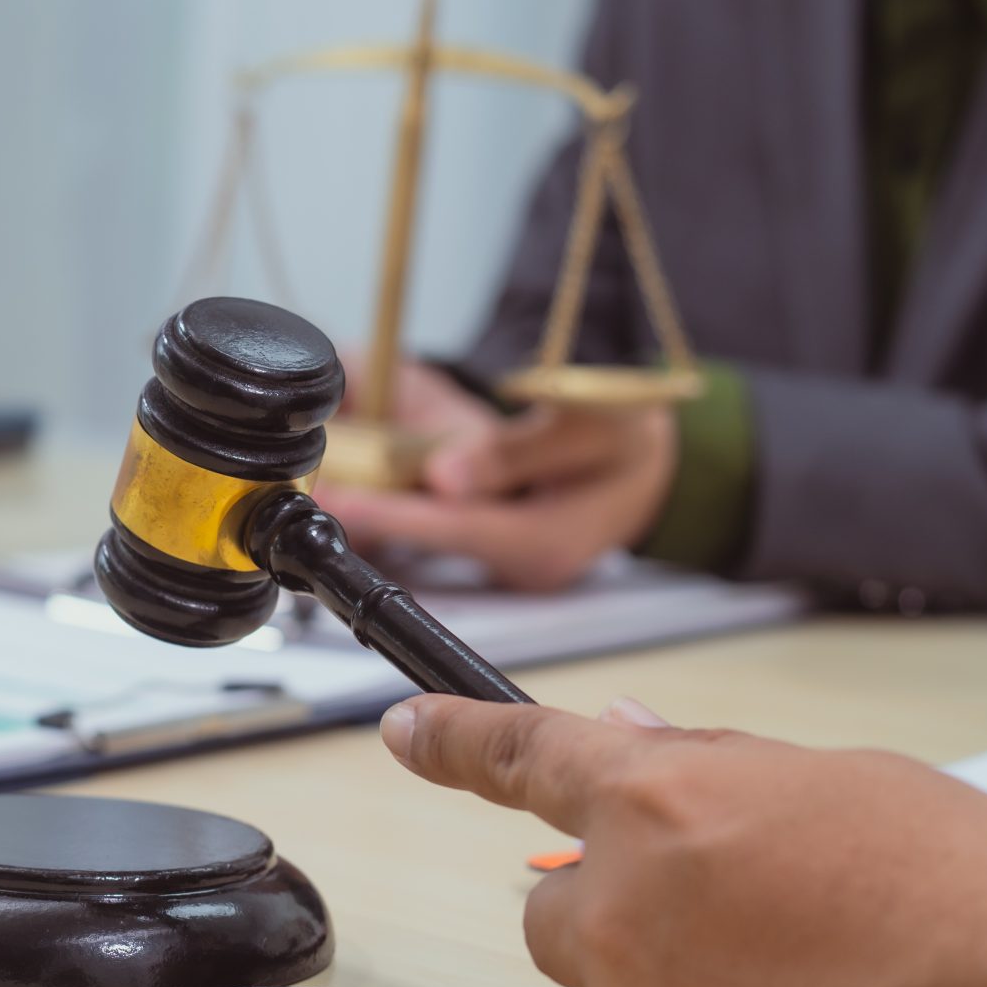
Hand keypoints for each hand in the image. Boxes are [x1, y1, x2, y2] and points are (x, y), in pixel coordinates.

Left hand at [316, 378, 675, 592]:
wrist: (672, 465)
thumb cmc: (636, 437)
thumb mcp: (592, 422)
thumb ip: (516, 449)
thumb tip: (446, 473)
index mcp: (548, 541)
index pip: (455, 526)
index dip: (392, 513)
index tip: (338, 499)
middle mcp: (529, 565)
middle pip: (435, 540)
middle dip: (374, 517)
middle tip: (314, 494)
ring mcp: (519, 565)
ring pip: (440, 539)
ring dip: (387, 516)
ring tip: (330, 491)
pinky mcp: (510, 554)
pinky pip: (453, 534)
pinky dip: (414, 514)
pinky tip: (373, 497)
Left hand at [380, 694, 986, 986]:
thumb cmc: (974, 894)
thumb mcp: (849, 782)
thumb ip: (716, 764)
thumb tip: (631, 737)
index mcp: (663, 803)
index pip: (523, 758)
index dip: (457, 743)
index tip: (407, 735)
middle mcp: (625, 914)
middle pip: (557, 915)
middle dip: (620, 914)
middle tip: (735, 927)